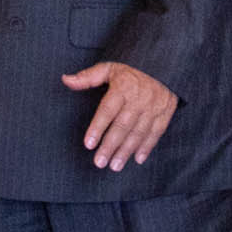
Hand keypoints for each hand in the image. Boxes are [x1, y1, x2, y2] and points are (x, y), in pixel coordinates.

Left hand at [63, 61, 177, 171]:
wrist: (164, 64)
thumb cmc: (131, 68)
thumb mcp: (109, 67)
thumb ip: (87, 77)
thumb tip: (65, 80)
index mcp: (123, 87)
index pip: (108, 110)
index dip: (97, 127)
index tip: (88, 144)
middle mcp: (139, 99)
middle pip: (122, 126)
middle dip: (110, 146)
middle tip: (99, 162)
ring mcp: (154, 107)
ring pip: (138, 132)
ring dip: (126, 151)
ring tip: (114, 166)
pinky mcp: (165, 112)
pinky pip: (156, 132)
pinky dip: (147, 147)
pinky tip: (137, 159)